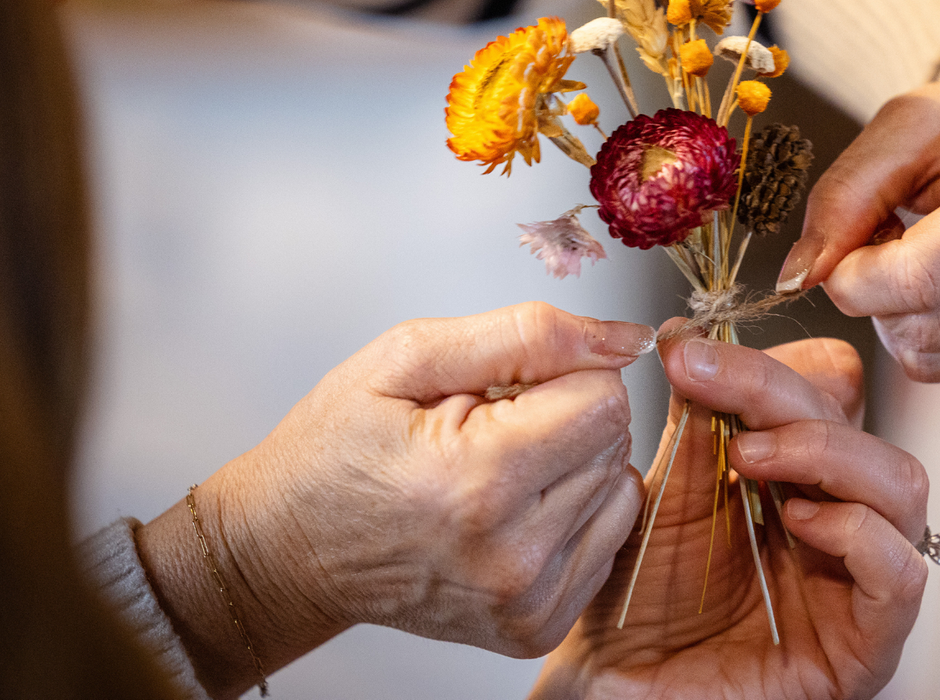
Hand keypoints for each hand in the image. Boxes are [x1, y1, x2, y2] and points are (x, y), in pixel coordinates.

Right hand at [135, 303, 651, 698]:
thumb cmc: (336, 450)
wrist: (290, 550)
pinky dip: (572, 514)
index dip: (559, 376)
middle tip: (488, 432)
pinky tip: (512, 511)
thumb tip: (626, 339)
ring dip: (571, 467)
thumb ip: (530, 335)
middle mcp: (511, 554)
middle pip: (615, 441)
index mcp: (478, 479)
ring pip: (619, 488)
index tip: (504, 391)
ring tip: (497, 471)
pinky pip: (608, 539)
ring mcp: (526, 600)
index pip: (606, 398)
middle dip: (563, 418)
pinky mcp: (536, 626)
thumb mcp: (411, 356)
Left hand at [531, 328, 929, 699]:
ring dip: (826, 450)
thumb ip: (693, 428)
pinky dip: (858, 534)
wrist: (611, 692)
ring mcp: (859, 581)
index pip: (827, 386)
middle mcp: (839, 518)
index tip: (688, 351)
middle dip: (780, 389)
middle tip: (705, 377)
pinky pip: (904, 576)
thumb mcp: (665, 497)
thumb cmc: (635, 604)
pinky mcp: (866, 648)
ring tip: (747, 457)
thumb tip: (690, 335)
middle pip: (860, 421)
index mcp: (797, 475)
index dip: (769, 360)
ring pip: (902, 483)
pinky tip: (798, 524)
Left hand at [779, 24, 939, 380]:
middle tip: (885, 244)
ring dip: (905, 321)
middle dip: (877, 299)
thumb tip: (797, 278)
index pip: (918, 280)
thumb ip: (842, 196)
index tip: (841, 251)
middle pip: (927, 329)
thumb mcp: (905, 126)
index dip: (853, 278)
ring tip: (922, 259)